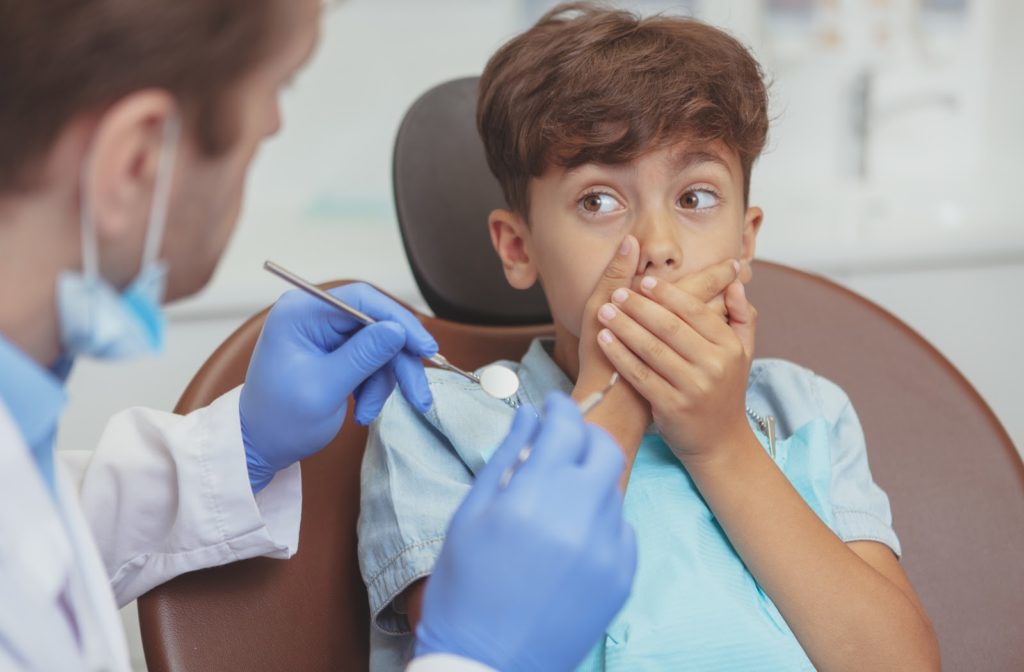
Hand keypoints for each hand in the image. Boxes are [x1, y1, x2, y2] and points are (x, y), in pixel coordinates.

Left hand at [239, 283, 437, 491]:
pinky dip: (374, 388)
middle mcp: (314, 316)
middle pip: (376, 325)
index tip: (423, 349)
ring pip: (379, 347)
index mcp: (302, 313)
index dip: (398, 321)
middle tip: (418, 396)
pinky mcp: (335, 353)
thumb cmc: (280, 419)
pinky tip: (363, 410)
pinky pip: (371, 362)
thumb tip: (398, 330)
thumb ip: (363, 356)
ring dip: (383, 383)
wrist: (260, 446)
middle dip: (398, 362)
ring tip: (369, 413)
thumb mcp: (325, 388)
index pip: (362, 300)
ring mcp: (325, 335)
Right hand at [415, 393, 636, 671]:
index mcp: (532, 497)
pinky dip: (601, 522)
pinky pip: (622, 530)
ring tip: (557, 499)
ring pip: (613, 490)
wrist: (486, 663)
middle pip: (605, 450)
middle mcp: (578, 518)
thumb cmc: (466, 587)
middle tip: (563, 442)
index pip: (564, 427)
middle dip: (585, 437)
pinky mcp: (622, 578)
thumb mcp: (471, 515)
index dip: (560, 407)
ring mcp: (606, 550)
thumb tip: (529, 417)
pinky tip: (571, 537)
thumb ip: (505, 457)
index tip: (553, 404)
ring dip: (589, 481)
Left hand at [595, 263, 756, 463]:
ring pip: (651, 349)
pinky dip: (619, 355)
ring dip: (624, 326)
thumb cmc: (725, 391)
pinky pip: (639, 374)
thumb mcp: (742, 354)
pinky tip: (604, 340)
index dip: (667, 294)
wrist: (720, 442)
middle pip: (669, 327)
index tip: (644, 281)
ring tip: (604, 311)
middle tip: (617, 292)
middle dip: (639, 306)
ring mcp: (692, 388)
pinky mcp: (671, 407)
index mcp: (729, 347)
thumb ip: (743, 317)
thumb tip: (735, 283)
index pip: (694, 311)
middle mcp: (713, 366)